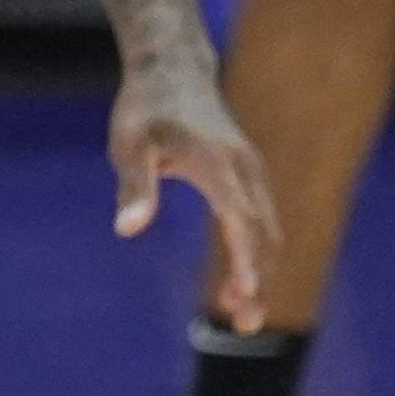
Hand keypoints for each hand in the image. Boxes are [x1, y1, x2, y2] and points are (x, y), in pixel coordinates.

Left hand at [112, 51, 276, 332]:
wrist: (173, 69)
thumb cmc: (145, 107)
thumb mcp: (128, 142)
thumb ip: (134, 186)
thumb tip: (127, 230)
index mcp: (215, 161)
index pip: (239, 216)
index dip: (245, 257)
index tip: (246, 293)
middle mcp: (244, 167)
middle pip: (262, 232)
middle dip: (257, 279)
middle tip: (244, 326)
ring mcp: (251, 171)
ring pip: (267, 230)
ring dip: (259, 271)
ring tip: (239, 315)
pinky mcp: (249, 177)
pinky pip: (261, 221)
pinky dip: (256, 253)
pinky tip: (238, 281)